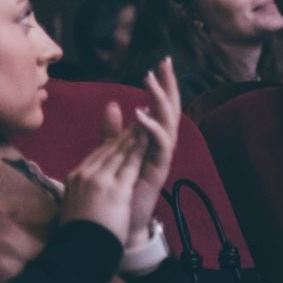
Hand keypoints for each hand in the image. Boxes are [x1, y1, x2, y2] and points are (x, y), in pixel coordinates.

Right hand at [58, 111, 145, 237]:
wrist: (81, 250)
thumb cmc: (80, 235)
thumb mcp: (77, 206)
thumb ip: (85, 188)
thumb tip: (89, 182)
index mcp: (76, 177)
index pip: (99, 153)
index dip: (115, 139)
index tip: (127, 126)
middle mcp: (86, 173)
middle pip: (110, 148)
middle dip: (127, 130)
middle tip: (142, 112)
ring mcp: (99, 180)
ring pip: (120, 152)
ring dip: (135, 134)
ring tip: (148, 118)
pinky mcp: (114, 189)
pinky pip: (129, 164)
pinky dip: (139, 149)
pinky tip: (148, 137)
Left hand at [119, 58, 181, 248]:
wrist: (120, 221)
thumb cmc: (121, 188)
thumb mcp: (115, 153)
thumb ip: (114, 131)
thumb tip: (114, 105)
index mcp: (149, 139)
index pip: (159, 104)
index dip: (161, 83)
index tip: (160, 60)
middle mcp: (158, 145)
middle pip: (168, 109)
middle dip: (168, 85)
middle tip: (164, 61)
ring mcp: (159, 158)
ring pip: (167, 123)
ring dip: (159, 100)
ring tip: (150, 80)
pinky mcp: (157, 170)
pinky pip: (159, 146)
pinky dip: (151, 129)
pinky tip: (142, 115)